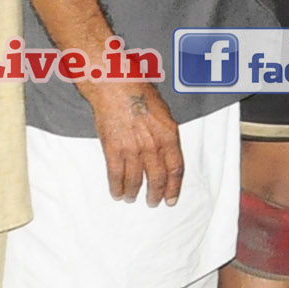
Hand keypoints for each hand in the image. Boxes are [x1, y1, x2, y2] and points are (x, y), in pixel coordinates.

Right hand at [81, 80, 186, 204]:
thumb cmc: (139, 92)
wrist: (115, 85)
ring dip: (134, 193)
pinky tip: (117, 193)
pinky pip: (116, 175)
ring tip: (132, 198)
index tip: (171, 199)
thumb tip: (166, 152)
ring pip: (135, 180)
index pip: (175, 168)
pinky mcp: (113, 149)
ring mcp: (132, 148)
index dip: (174, 187)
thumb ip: (166, 134)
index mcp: (169, 135)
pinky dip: (116, 187)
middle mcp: (153, 145)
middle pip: (157, 178)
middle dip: (155, 194)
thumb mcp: (163, 112)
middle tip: (152, 202)